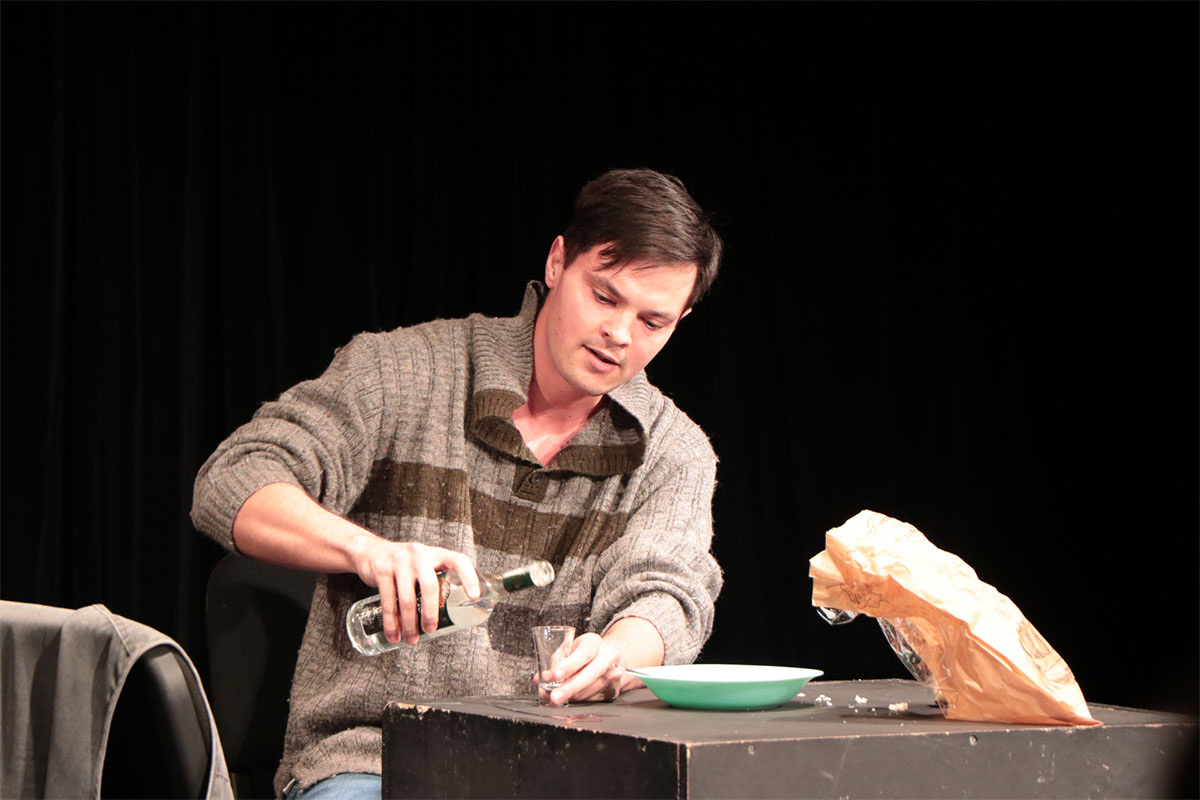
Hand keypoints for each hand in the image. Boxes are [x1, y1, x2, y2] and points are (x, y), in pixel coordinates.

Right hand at [349, 536, 479, 644]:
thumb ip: (436, 579)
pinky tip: (394, 634)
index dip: (469, 577)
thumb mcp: (423, 564)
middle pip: (430, 587)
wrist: (370, 551)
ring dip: (409, 623)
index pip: (458, 560)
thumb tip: (452, 612)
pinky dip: (391, 622)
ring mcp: (399, 561)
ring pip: (407, 598)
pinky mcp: (382, 570)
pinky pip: (388, 601)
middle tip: (431, 630)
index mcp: (435, 553)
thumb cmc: (404, 564)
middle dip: (431, 613)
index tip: (474, 597)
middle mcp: (419, 554)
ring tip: (412, 639)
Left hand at [540, 632, 627, 705]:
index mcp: (594, 642)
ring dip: (574, 697)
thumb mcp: (569, 649)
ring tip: (558, 698)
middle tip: (554, 697)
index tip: (555, 676)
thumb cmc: (583, 653)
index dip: (570, 666)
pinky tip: (572, 700)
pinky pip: (596, 699)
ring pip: (593, 689)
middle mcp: (607, 656)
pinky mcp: (615, 689)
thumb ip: (555, 663)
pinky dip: (581, 701)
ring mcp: (614, 673)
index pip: (584, 653)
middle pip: (591, 673)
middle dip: (571, 687)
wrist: (610, 656)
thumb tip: (540, 679)